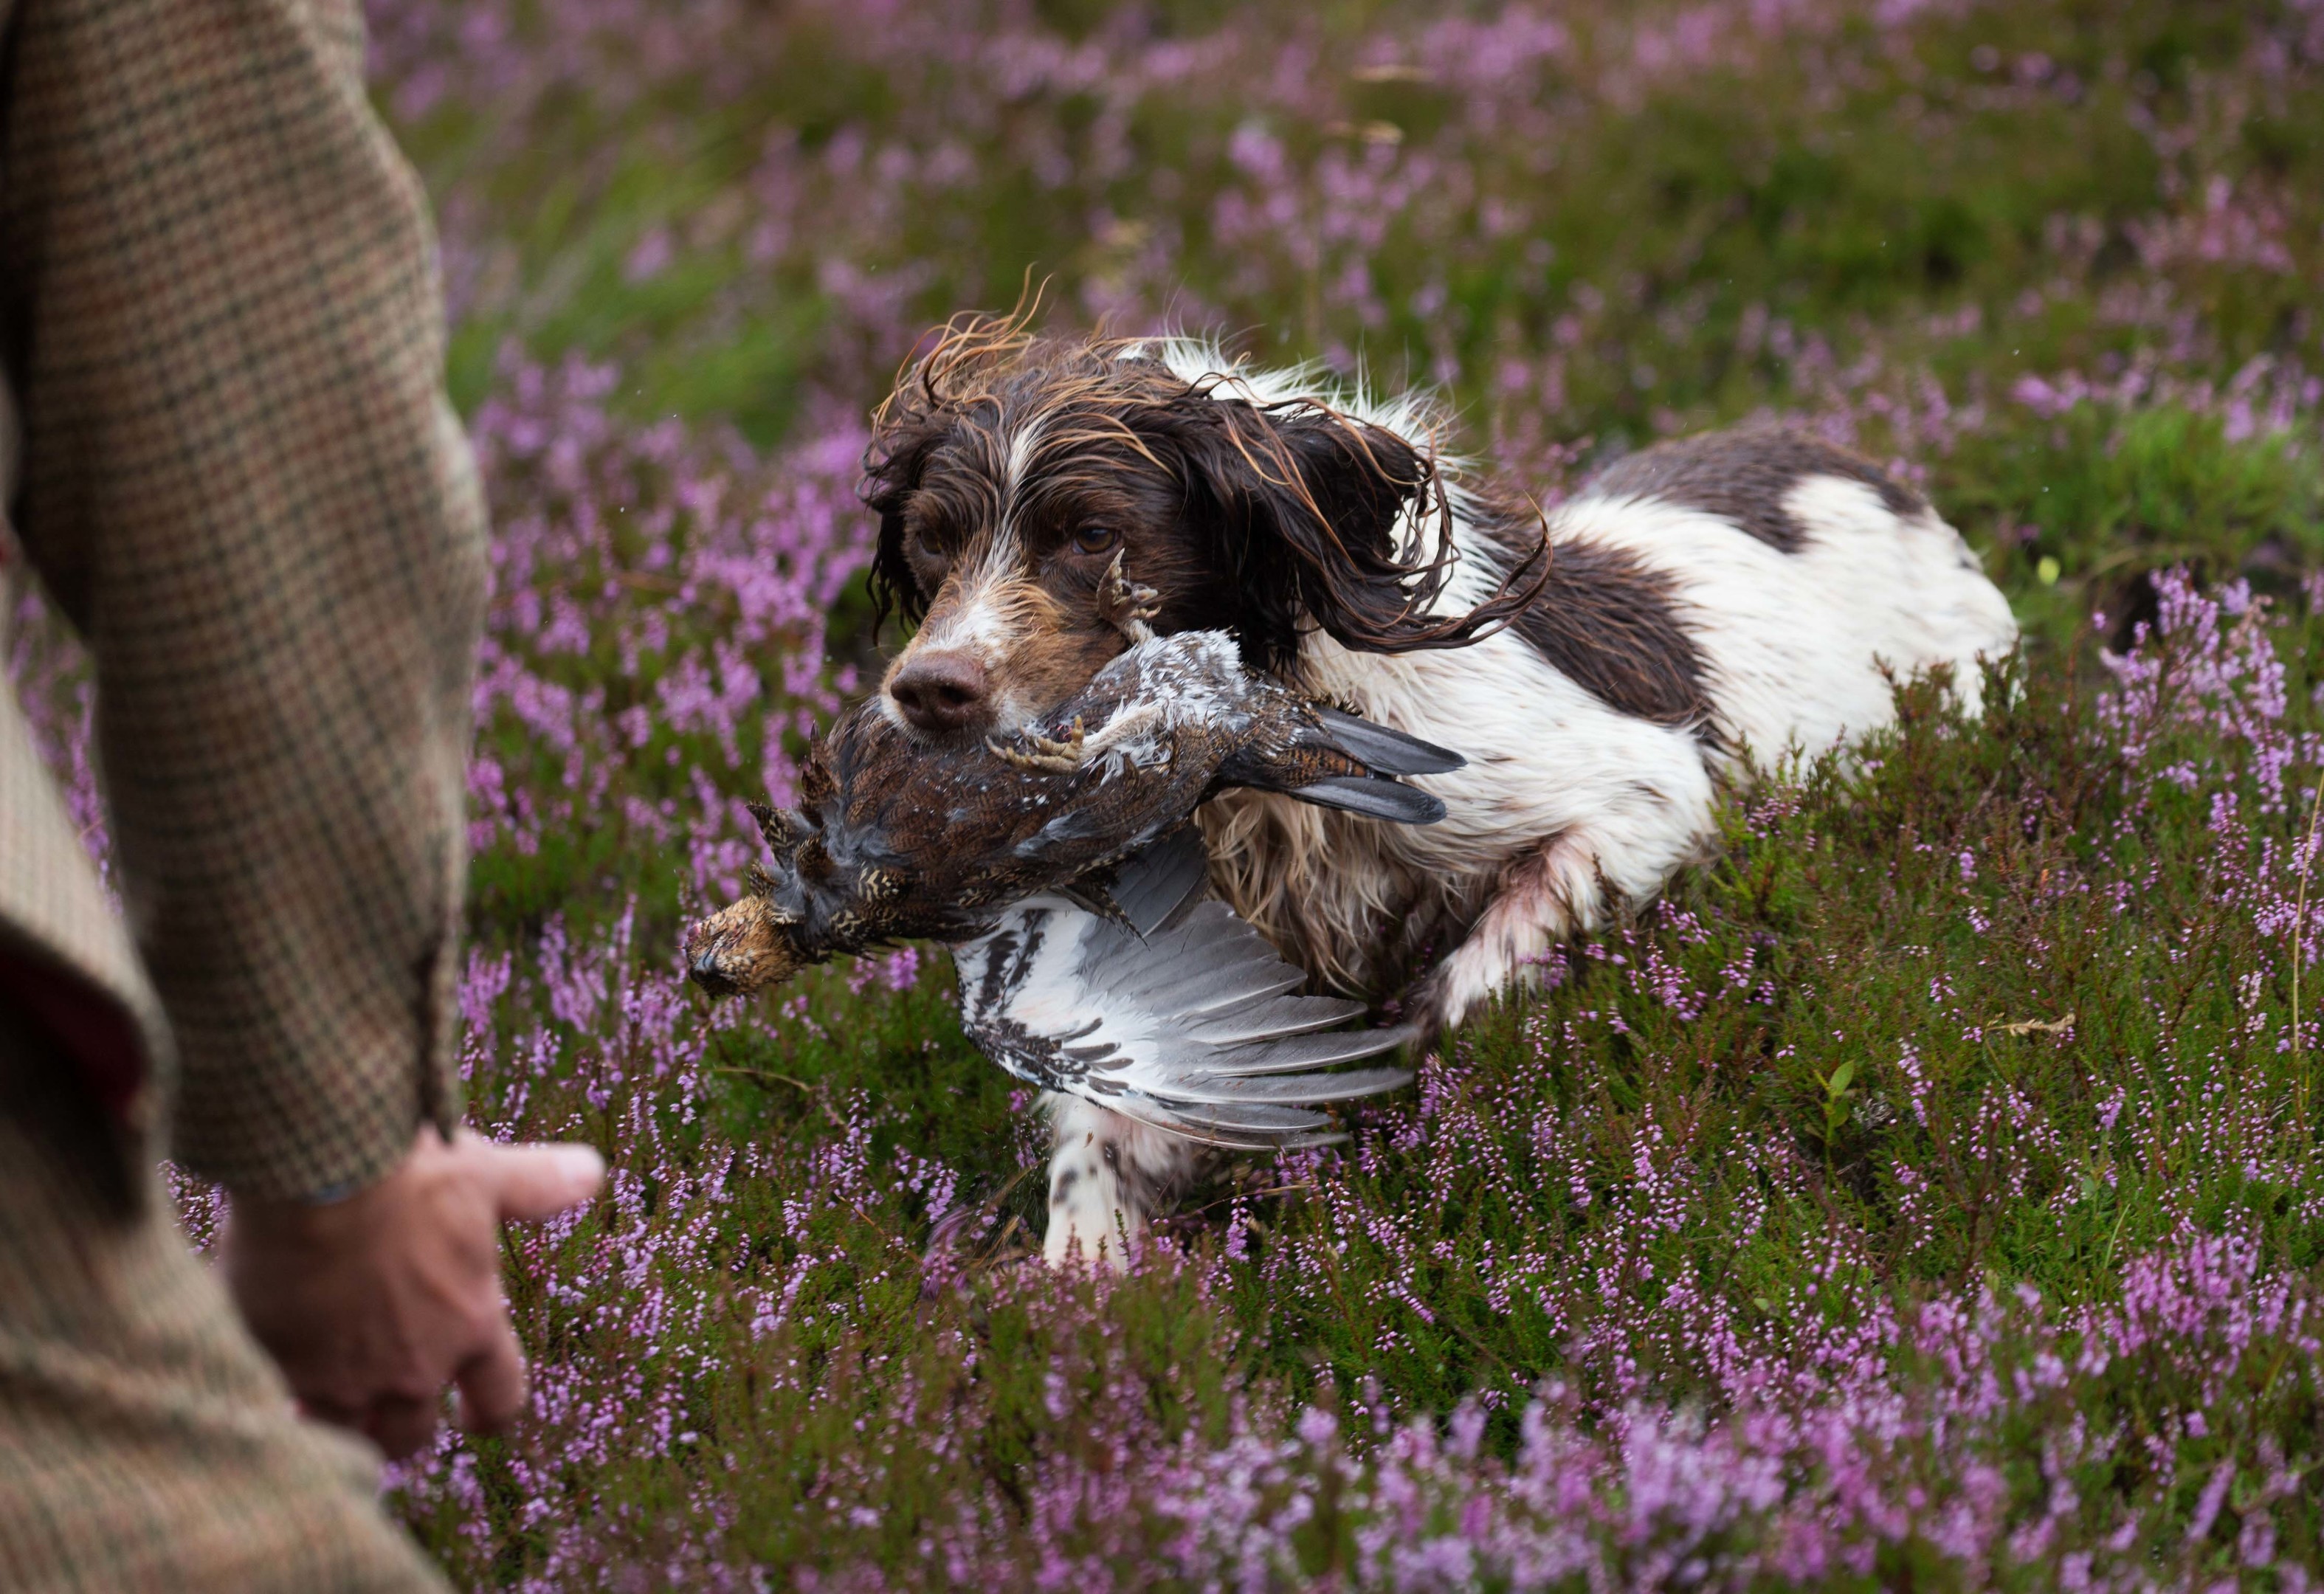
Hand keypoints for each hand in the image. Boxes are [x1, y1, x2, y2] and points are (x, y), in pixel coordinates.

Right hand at [222, 1126, 602, 1459]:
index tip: (480, 1421)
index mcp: (473, 1323)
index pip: (502, 1395)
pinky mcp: (291, 1369)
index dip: (493, 1413)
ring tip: (336, 1400)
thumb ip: (538, 1186)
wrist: (321, 1174)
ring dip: (350, 1421)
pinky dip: (296, 1401)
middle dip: (408, 1427)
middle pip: (414, 1432)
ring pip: (355, 1433)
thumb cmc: (411, 1171)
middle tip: (393, 1412)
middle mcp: (417, 1364)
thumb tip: (593, 1171)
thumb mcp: (485, 1174)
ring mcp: (352, 1375)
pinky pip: (297, 1410)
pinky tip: (286, 1374)